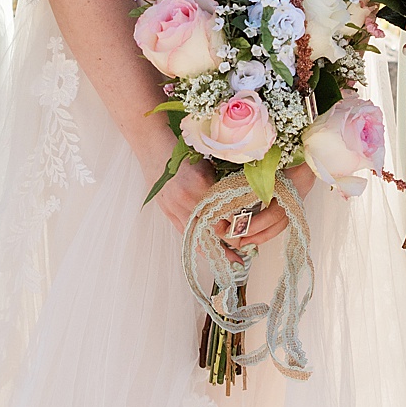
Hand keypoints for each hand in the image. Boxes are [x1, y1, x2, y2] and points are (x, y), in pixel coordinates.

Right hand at [147, 155, 294, 255]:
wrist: (153, 146)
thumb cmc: (183, 150)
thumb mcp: (208, 164)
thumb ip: (222, 184)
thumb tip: (241, 203)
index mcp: (203, 183)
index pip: (227, 213)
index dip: (241, 227)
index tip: (252, 233)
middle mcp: (188, 198)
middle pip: (215, 228)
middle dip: (232, 242)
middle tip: (246, 252)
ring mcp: (175, 206)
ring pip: (201, 235)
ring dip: (217, 248)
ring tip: (232, 260)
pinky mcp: (167, 210)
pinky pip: (185, 233)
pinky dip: (199, 244)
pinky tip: (210, 253)